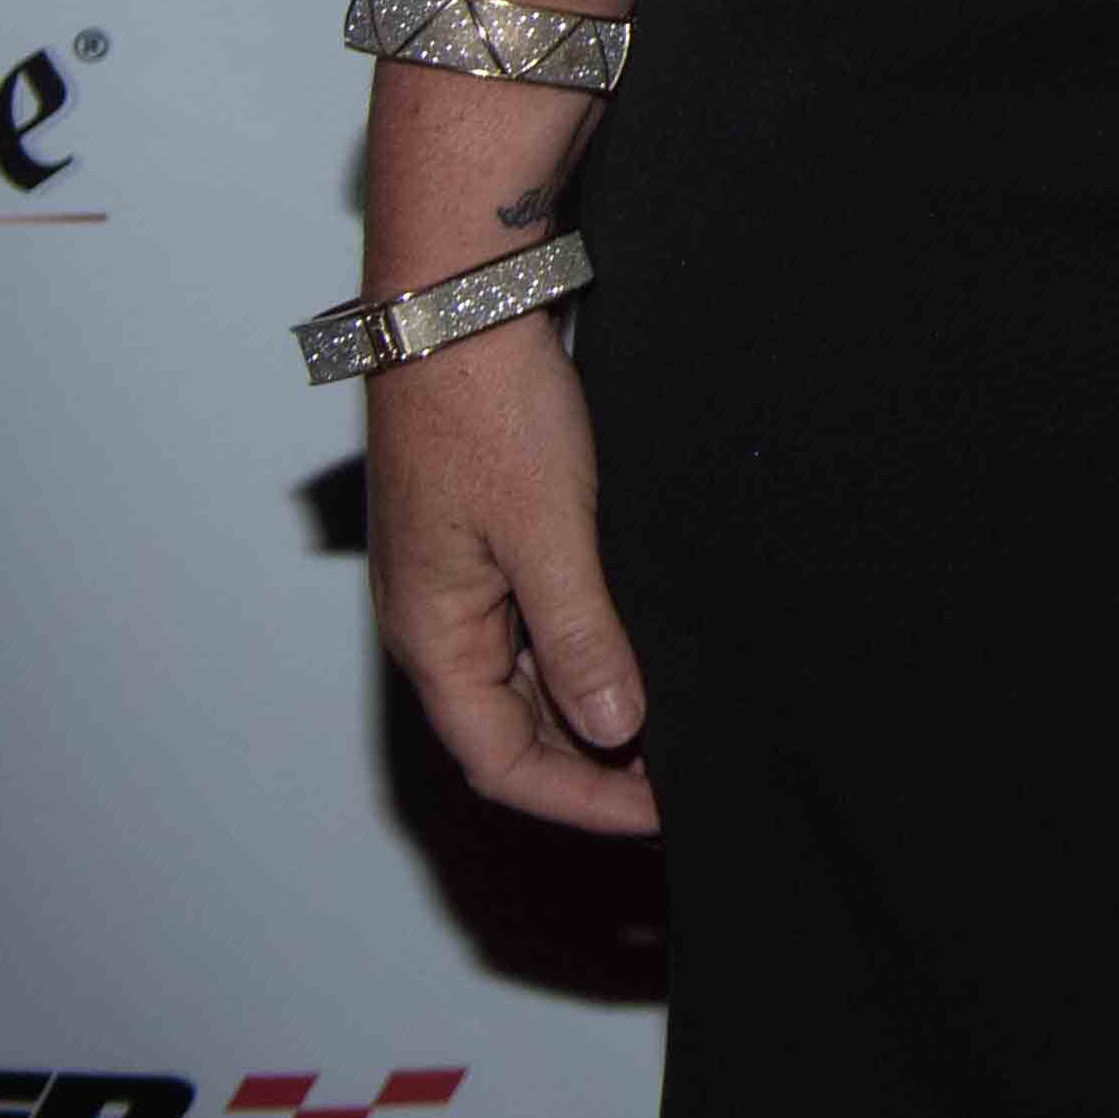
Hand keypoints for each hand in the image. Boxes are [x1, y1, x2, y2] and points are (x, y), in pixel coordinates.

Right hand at [366, 321, 656, 830]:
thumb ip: (580, 633)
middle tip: (684, 778)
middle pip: (515, 730)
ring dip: (594, 705)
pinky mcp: (490, 536)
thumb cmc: (485, 409)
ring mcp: (462, 578)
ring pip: (529, 677)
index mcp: (434, 636)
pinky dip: (588, 648)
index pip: (503, 763)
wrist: (463, 302)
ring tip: (678, 722)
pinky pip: (537, 621)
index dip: (583, 799)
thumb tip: (613, 724)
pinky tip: (644, 644)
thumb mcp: (548, 530)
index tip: (662, 815)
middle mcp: (438, 620)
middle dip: (595, 763)